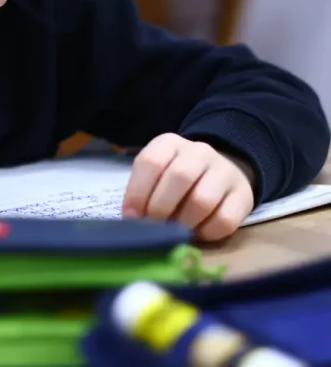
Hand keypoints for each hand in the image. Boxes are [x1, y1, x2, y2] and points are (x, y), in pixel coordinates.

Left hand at [122, 133, 254, 240]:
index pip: (151, 162)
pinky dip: (207, 232)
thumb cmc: (176, 178)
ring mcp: (224, 172)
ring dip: (184, 222)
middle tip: (154, 225)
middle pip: (179, 177)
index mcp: (170, 143)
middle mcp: (199, 152)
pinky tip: (198, 232)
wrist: (219, 172)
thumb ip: (143, 191)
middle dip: (161, 207)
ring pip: (202, 200)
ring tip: (176, 230)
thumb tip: (133, 218)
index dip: (138, 192)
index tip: (132, 215)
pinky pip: (225, 219)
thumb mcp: (155, 174)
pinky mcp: (244, 195)